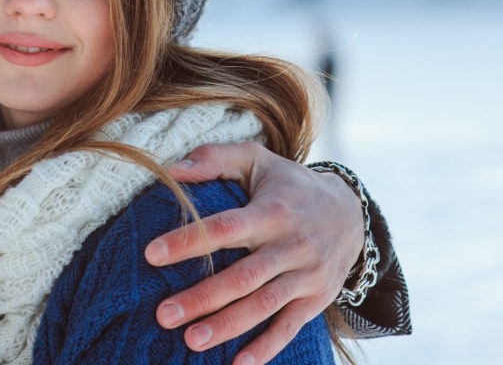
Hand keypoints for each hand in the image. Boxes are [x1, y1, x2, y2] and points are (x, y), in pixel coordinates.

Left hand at [146, 142, 363, 364]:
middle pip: (243, 276)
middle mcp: (290, 244)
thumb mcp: (258, 161)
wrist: (351, 213)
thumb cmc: (289, 186)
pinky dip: (266, 348)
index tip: (151, 254)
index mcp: (271, 211)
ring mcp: (305, 275)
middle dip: (202, 297)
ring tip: (190, 340)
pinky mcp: (315, 299)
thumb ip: (214, 158)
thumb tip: (171, 170)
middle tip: (163, 315)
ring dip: (227, 325)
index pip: (225, 227)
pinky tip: (238, 364)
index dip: (189, 241)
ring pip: (263, 305)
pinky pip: (290, 327)